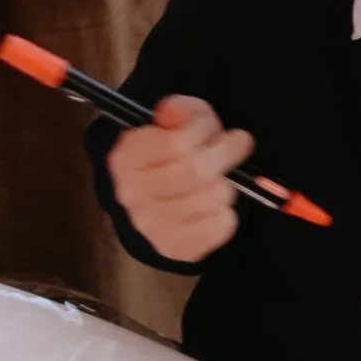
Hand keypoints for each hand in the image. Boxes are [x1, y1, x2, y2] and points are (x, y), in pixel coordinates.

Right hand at [106, 96, 247, 262]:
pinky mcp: (174, 249)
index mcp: (126, 158)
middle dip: (226, 152)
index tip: (212, 129)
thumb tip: (173, 112)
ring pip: (214, 196)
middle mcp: (132, 195)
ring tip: (218, 180)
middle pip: (197, 170)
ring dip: (226, 183)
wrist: (151, 205)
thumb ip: (179, 111)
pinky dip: (226, 212)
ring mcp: (151, 227)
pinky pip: (222, 225)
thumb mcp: (170, 123)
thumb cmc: (166, 157)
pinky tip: (212, 206)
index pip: (176, 143)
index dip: (204, 130)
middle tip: (235, 145)